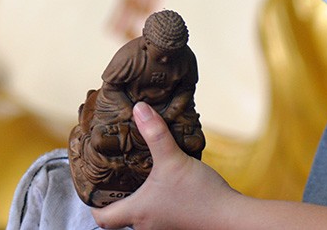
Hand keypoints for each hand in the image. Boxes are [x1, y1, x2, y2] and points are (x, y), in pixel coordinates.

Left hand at [91, 102, 237, 228]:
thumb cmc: (200, 195)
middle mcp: (147, 225)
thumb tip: (138, 108)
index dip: (94, 205)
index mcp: (137, 213)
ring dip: (140, 199)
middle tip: (116, 174)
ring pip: (142, 216)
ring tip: (139, 175)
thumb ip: (155, 133)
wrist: (233, 218)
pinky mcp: (180, 224)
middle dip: (118, 197)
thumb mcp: (173, 159)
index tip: (92, 189)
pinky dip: (157, 202)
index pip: (103, 219)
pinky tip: (166, 184)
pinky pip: (160, 215)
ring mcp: (165, 227)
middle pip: (121, 217)